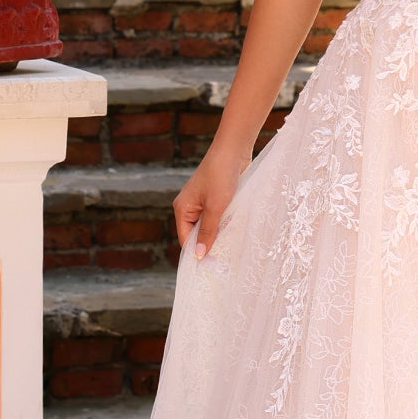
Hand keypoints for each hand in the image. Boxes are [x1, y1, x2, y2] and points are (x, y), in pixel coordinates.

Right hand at [174, 144, 245, 258]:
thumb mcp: (215, 207)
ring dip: (219, 234)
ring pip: (209, 226)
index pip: (185, 239)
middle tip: (223, 261)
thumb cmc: (221, 176)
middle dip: (209, 244)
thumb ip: (208, 231)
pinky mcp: (215, 199)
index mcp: (182, 208)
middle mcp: (189, 207)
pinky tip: (235, 232)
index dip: (197, 252)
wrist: (233, 150)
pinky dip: (224, 224)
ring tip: (230, 249)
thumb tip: (199, 254)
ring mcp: (202, 203)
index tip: (211, 267)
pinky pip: (217, 217)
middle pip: (196, 234)